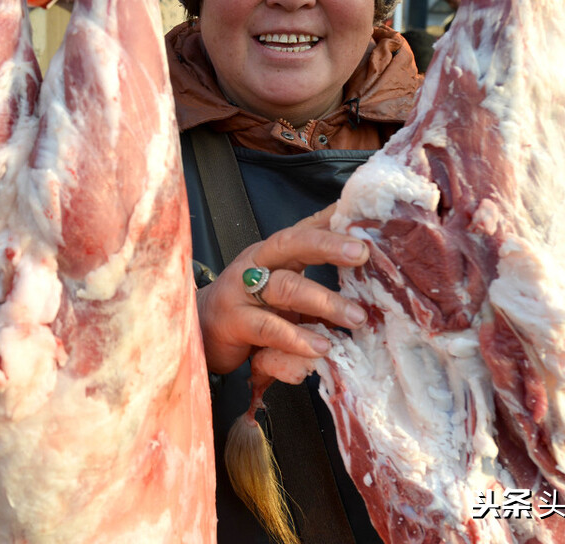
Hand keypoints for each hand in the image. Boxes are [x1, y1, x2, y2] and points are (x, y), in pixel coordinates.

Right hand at [195, 204, 368, 383]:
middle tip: (362, 253)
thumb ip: (313, 285)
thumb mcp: (282, 291)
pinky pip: (269, 327)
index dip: (331, 222)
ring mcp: (241, 290)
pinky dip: (297, 338)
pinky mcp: (233, 321)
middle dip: (327, 245)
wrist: (201, 332)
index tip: (363, 217)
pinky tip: (321, 347)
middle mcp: (255, 262)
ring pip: (284, 286)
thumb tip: (363, 283)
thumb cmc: (250, 309)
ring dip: (323, 301)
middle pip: (290, 243)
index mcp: (272, 253)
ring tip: (356, 317)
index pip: (303, 230)